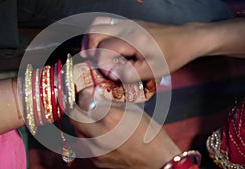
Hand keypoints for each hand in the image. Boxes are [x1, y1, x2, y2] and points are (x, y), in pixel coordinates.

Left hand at [70, 88, 180, 168]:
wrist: (157, 160)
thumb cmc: (149, 133)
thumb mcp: (132, 110)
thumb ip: (110, 102)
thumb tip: (94, 95)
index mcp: (111, 119)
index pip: (83, 102)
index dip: (83, 95)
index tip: (85, 93)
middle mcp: (100, 136)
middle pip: (74, 118)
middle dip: (77, 108)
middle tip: (83, 104)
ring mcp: (97, 152)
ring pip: (77, 132)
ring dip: (82, 123)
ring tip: (93, 119)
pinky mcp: (97, 161)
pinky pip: (85, 145)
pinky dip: (89, 136)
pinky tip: (100, 133)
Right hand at [81, 16, 206, 81]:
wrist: (186, 39)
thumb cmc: (171, 55)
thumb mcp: (153, 70)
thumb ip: (130, 73)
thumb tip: (109, 72)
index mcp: (130, 38)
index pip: (103, 48)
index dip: (99, 62)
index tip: (105, 73)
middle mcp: (126, 27)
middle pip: (95, 30)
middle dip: (89, 46)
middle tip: (90, 60)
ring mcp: (128, 23)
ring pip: (99, 23)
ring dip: (92, 38)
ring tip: (93, 52)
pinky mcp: (131, 23)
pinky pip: (108, 23)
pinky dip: (100, 34)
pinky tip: (105, 47)